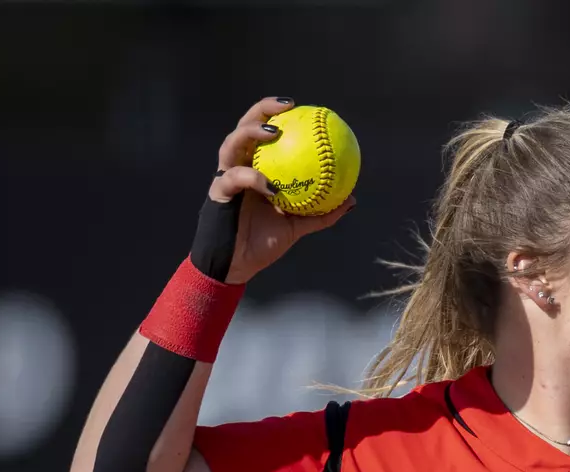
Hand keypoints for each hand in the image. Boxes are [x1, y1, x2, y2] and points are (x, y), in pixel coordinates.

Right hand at [210, 97, 354, 283]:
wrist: (236, 267)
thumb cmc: (262, 243)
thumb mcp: (297, 226)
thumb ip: (321, 212)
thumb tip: (351, 199)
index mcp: (254, 169)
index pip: (261, 134)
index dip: (275, 115)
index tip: (298, 107)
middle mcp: (236, 167)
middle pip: (242, 128)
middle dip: (260, 110)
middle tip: (286, 108)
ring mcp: (224, 178)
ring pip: (230, 145)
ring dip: (250, 134)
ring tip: (273, 133)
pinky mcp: (217, 193)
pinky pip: (234, 178)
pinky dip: (253, 178)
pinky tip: (272, 186)